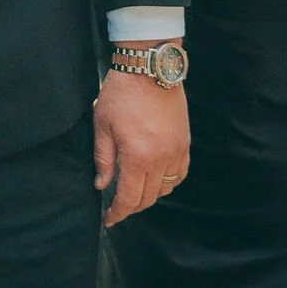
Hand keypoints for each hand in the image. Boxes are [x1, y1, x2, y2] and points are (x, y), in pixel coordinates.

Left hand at [93, 64, 188, 225]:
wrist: (150, 69)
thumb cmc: (122, 94)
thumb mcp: (102, 124)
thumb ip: (103, 159)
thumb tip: (101, 184)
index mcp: (138, 157)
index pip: (130, 198)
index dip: (118, 213)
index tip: (109, 219)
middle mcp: (161, 159)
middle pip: (149, 198)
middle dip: (133, 206)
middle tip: (118, 206)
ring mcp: (176, 151)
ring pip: (166, 188)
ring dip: (150, 194)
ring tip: (135, 189)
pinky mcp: (185, 142)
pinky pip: (180, 173)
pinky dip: (168, 182)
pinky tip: (156, 177)